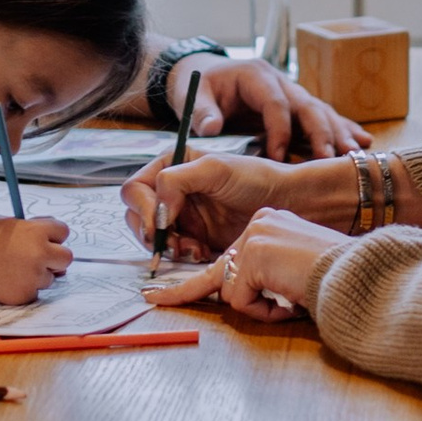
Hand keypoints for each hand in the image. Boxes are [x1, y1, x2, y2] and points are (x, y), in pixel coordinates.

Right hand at [0, 213, 72, 304]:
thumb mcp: (11, 225)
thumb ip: (35, 229)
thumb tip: (55, 237)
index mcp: (36, 233)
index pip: (64, 231)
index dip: (54, 235)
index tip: (46, 239)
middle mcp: (40, 254)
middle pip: (67, 257)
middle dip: (56, 257)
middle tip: (42, 258)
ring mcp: (34, 277)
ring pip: (50, 277)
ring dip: (39, 274)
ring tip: (16, 269)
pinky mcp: (26, 295)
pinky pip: (35, 291)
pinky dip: (26, 287)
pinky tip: (10, 280)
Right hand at [124, 151, 306, 257]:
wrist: (285, 204)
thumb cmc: (255, 178)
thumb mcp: (216, 169)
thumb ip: (177, 180)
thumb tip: (157, 208)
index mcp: (170, 166)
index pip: (136, 189)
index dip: (143, 209)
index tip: (161, 224)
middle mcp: (170, 190)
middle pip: (136, 215)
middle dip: (152, 232)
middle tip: (174, 243)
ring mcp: (180, 215)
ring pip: (152, 236)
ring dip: (168, 246)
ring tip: (194, 248)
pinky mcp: (193, 236)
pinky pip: (173, 250)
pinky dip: (183, 254)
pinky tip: (202, 252)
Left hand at [163, 207, 339, 324]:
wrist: (358, 276)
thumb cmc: (337, 280)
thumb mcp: (293, 275)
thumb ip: (264, 279)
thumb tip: (232, 296)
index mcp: (269, 226)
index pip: (226, 257)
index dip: (189, 282)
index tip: (155, 294)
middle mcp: (259, 225)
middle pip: (220, 273)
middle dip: (186, 292)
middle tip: (148, 299)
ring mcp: (255, 237)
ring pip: (232, 292)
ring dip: (260, 308)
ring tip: (292, 300)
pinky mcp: (254, 254)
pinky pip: (241, 300)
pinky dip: (264, 310)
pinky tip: (289, 300)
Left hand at [183, 61, 366, 157]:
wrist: (205, 75)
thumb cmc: (199, 86)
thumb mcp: (193, 95)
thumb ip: (202, 112)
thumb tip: (212, 128)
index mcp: (255, 76)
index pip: (275, 103)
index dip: (279, 130)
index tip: (277, 157)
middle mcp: (280, 81)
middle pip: (307, 105)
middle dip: (321, 131)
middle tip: (331, 157)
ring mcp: (292, 93)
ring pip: (321, 111)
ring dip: (339, 132)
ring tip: (356, 153)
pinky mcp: (297, 107)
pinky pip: (323, 117)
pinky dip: (342, 129)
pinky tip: (363, 143)